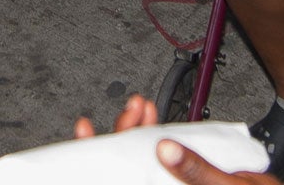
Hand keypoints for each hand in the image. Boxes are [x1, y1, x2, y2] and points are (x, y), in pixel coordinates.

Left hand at [71, 95, 282, 184]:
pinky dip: (156, 136)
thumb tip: (165, 148)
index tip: (86, 130)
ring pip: (141, 158)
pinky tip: (155, 121)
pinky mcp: (181, 175)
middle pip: (126, 163)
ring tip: (143, 106)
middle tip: (134, 106)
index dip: (97, 155)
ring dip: (140, 129)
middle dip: (125, 130)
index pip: (120, 178)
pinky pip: (160, 157)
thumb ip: (197, 172)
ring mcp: (168, 182)